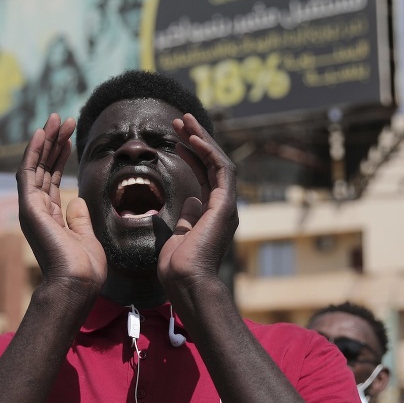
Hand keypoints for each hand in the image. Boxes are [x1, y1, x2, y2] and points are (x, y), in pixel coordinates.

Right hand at [17, 114, 106, 292]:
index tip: (69, 138)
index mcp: (50, 217)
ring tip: (57, 119)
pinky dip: (35, 152)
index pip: (51, 179)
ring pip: (36, 165)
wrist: (77, 283)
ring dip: (46, 141)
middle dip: (53, 143)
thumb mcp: (86, 237)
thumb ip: (79, 218)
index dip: (59, 157)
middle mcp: (37, 210)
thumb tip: (76, 200)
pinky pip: (28, 173)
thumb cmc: (85, 268)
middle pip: (43, 168)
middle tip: (64, 120)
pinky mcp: (29, 208)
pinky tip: (43, 134)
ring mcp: (31, 208)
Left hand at [157, 114, 237, 290]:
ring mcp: (226, 206)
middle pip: (213, 164)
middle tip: (181, 121)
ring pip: (218, 162)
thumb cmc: (178, 266)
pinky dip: (208, 152)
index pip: (205, 176)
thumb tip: (189, 200)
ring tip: (185, 122)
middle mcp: (223, 207)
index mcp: (212, 213)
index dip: (192, 156)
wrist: (186, 281)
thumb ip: (185, 218)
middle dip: (197, 140)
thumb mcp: (178, 235)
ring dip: (201, 139)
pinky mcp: (225, 205)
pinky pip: (221, 171)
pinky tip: (194, 139)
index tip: (176, 141)